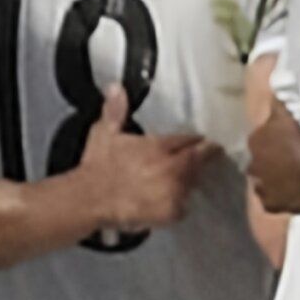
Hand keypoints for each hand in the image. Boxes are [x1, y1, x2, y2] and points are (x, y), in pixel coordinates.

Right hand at [74, 87, 215, 231]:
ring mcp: (174, 192)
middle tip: (210, 156)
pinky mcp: (170, 213)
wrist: (90, 199)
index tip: (202, 140)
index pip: (190, 140)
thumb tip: (116, 87)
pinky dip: (182, 204)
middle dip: (204, 157)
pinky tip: (176, 200)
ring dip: (192, 179)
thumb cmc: (97, 165)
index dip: (197, 140)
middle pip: (199, 161)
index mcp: (160, 146)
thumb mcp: (104, 133)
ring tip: (190, 178)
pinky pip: (185, 207)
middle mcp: (172, 168)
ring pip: (194, 183)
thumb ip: (115, 110)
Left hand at [247, 103, 299, 213]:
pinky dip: (283, 195)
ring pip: (267, 180)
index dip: (280, 139)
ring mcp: (260, 187)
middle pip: (264, 159)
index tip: (294, 141)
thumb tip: (268, 81)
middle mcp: (252, 164)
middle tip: (297, 159)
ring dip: (278, 177)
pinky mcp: (270, 204)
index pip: (265, 137)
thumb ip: (278, 102)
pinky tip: (296, 191)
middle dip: (276, 159)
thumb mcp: (291, 115)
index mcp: (256, 140)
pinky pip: (275, 198)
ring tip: (297, 177)